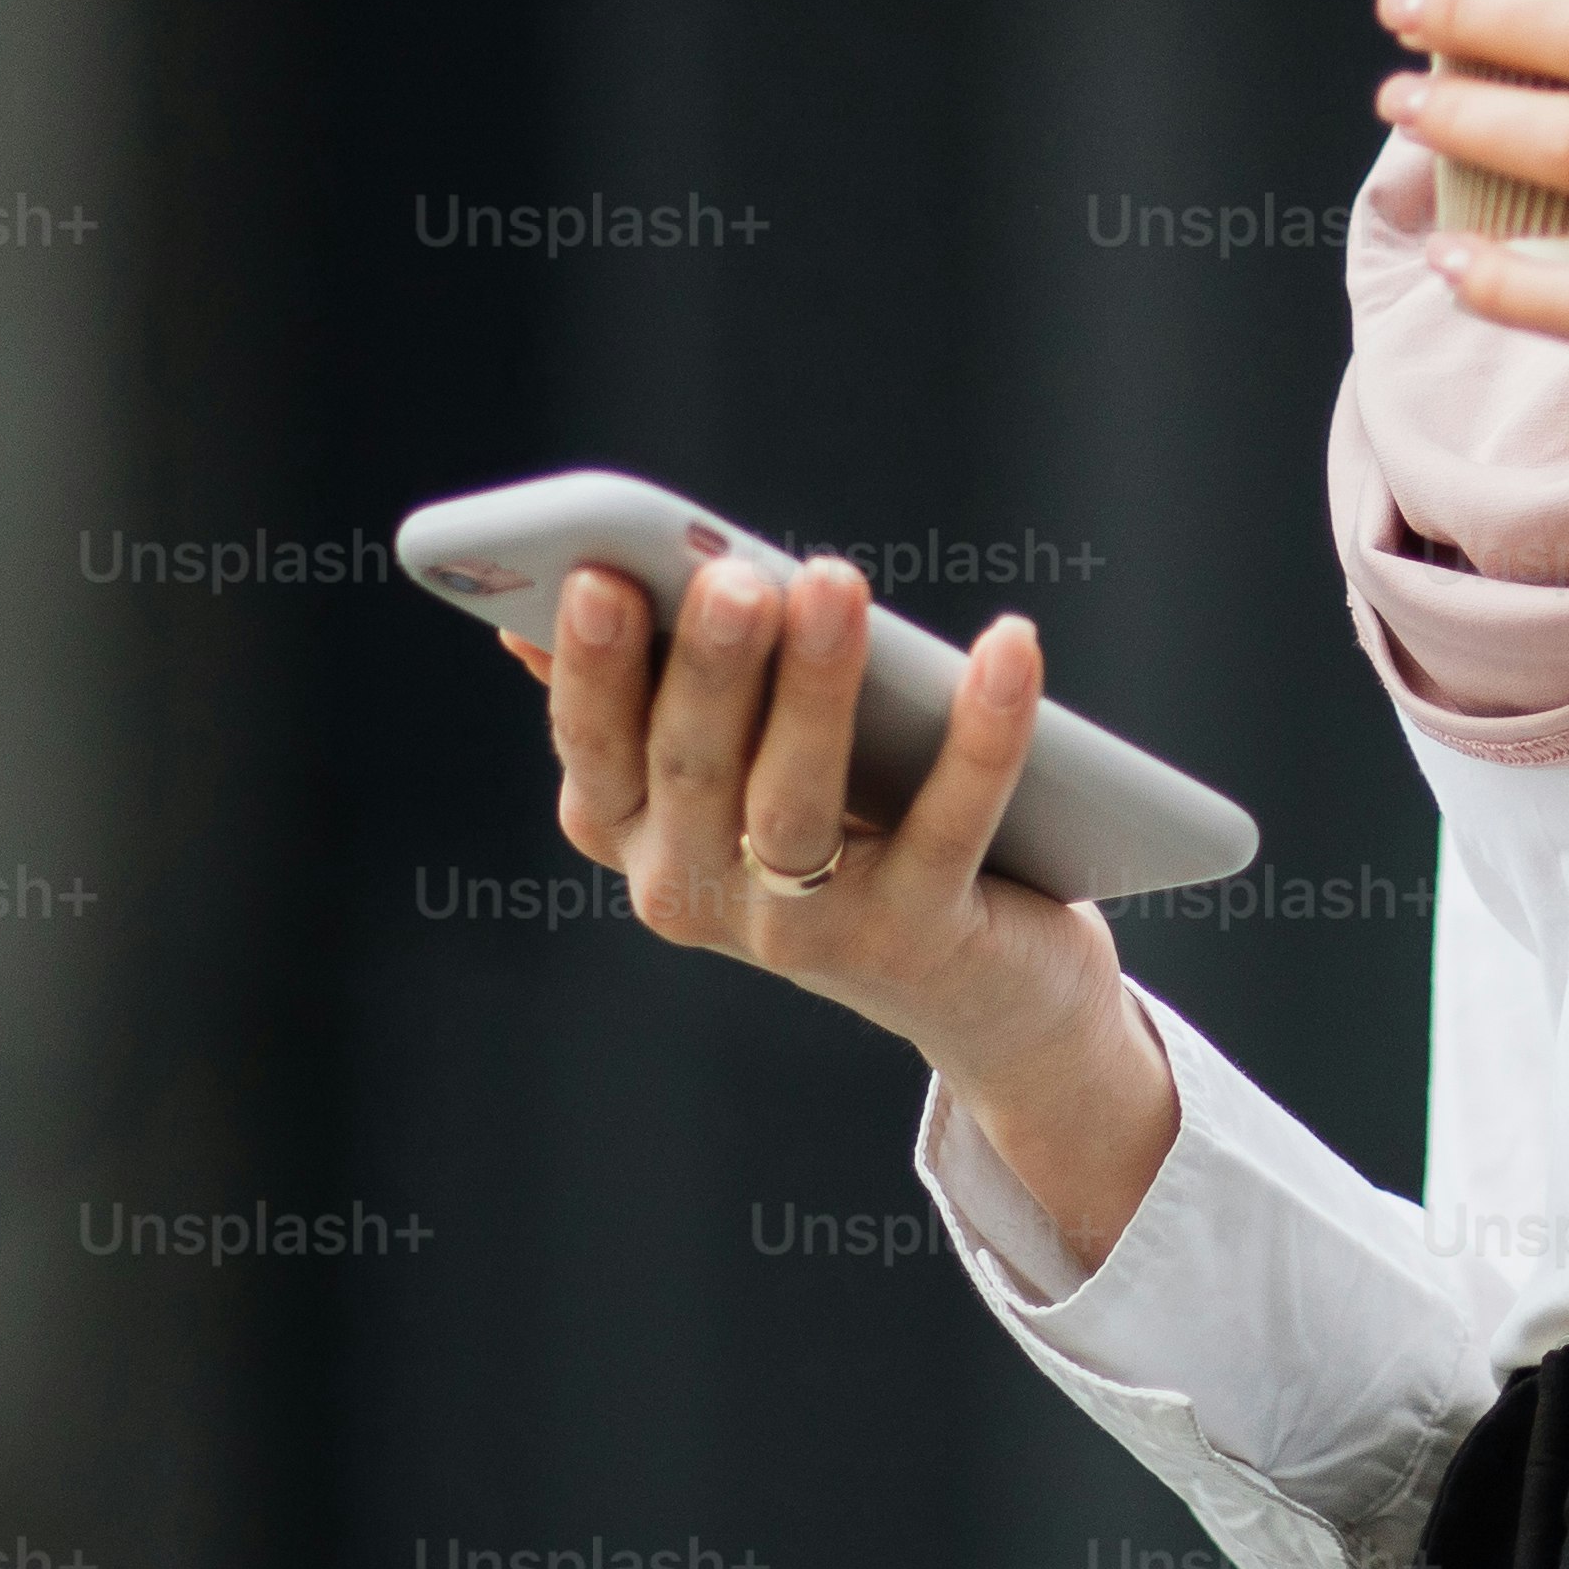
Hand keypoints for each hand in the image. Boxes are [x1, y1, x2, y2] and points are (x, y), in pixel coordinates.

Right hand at [512, 553, 1179, 1265]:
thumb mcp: (744, 767)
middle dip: (712, 666)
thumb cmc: (849, 833)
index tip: (602, 575)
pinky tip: (1008, 646)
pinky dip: (982, 732)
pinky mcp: (916, 938)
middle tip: (734, 575)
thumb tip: (560, 598)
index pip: (596, 748)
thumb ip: (670, 690)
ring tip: (833, 582)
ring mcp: (803, 928)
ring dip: (815, 688)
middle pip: (694, 767)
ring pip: (794, 802)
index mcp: (639, 836)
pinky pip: (947, 826)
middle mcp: (696, 894)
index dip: (593, 668)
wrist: (979, 994)